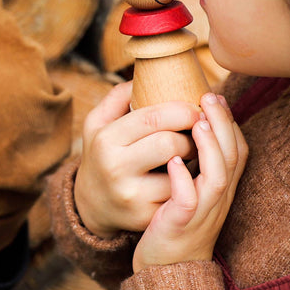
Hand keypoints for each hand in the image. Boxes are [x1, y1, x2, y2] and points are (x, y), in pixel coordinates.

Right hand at [73, 81, 200, 238]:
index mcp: (106, 139)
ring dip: (196, 160)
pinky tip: (190, 175)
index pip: (153, 117)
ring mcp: (131, 196)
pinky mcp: (146, 217)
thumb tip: (149, 72)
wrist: (90, 205)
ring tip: (195, 152)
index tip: (196, 108)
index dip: (183, 110)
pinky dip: (190, 183)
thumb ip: (119, 95)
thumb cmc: (102, 154)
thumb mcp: (98, 123)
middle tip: (199, 132)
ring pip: (181, 172)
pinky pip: (182, 195)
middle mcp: (115, 168)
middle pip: (170, 144)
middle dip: (193, 135)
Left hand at [133, 93, 247, 271]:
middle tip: (209, 96)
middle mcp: (217, 200)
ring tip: (196, 122)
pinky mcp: (180, 225)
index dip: (230, 123)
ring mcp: (201, 213)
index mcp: (221, 190)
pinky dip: (183, 180)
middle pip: (233, 157)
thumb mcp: (194, 194)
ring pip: (217, 177)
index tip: (215, 97)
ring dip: (209, 147)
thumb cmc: (175, 227)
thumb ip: (198, 168)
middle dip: (223, 124)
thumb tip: (192, 131)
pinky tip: (173, 162)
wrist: (167, 274)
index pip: (238, 151)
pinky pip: (187, 201)